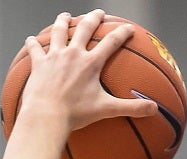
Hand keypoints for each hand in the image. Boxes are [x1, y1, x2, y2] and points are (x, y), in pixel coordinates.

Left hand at [21, 9, 157, 131]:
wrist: (47, 115)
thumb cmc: (76, 114)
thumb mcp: (106, 110)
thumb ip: (131, 108)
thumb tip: (154, 109)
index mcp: (91, 63)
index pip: (111, 42)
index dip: (122, 33)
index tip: (128, 28)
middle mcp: (73, 54)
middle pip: (85, 29)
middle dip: (93, 18)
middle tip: (98, 14)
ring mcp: (54, 56)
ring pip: (59, 31)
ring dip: (63, 21)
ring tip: (66, 16)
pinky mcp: (38, 64)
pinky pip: (35, 48)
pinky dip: (34, 43)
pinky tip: (31, 39)